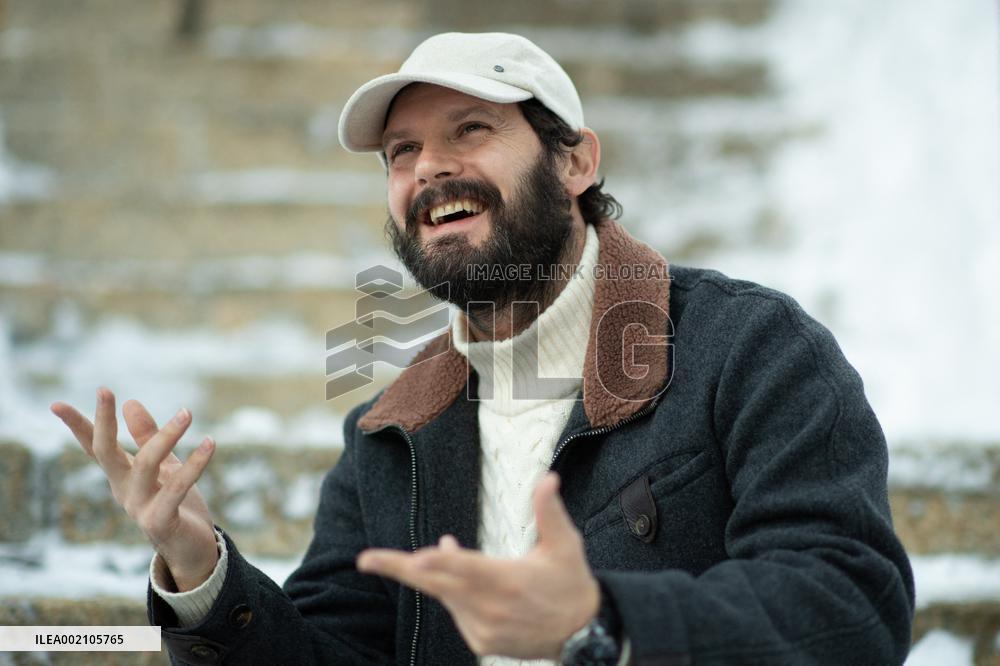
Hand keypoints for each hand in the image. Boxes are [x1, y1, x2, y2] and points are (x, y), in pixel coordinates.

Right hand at [51, 387, 218, 590]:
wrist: (193, 552)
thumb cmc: (177, 506)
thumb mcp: (164, 466)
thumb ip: (148, 437)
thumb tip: (130, 402)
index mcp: (122, 477)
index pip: (95, 447)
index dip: (78, 426)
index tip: (56, 404)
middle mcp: (124, 491)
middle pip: (106, 453)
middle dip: (104, 422)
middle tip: (104, 390)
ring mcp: (140, 508)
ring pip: (145, 465)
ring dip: (166, 436)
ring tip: (187, 412)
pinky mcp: (161, 521)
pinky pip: (176, 487)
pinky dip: (195, 464)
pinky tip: (210, 443)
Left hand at [357, 472, 599, 658]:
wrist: (582, 634)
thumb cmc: (570, 581)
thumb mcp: (566, 544)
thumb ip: (549, 511)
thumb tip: (548, 477)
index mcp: (510, 580)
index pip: (468, 569)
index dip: (441, 563)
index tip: (417, 558)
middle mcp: (492, 608)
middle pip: (437, 585)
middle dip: (399, 569)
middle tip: (365, 560)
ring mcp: (483, 628)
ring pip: (445, 595)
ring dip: (436, 572)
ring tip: (441, 550)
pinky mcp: (480, 642)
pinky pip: (455, 611)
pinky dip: (450, 592)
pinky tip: (461, 578)